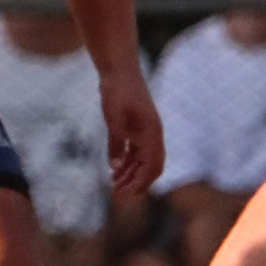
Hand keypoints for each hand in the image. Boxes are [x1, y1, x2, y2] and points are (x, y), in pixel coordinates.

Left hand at [99, 72, 164, 195]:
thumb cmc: (117, 90)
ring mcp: (145, 131)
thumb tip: (115, 167)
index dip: (139, 183)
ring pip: (142, 161)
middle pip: (149, 167)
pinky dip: (127, 163)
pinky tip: (115, 170)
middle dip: (135, 183)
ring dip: (130, 175)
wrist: (119, 69)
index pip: (152, 166)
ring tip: (114, 187)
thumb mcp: (113, 117)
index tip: (124, 195)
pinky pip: (136, 152)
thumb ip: (115, 142)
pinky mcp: (137, 128)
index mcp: (152, 133)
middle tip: (116, 196)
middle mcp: (152, 135)